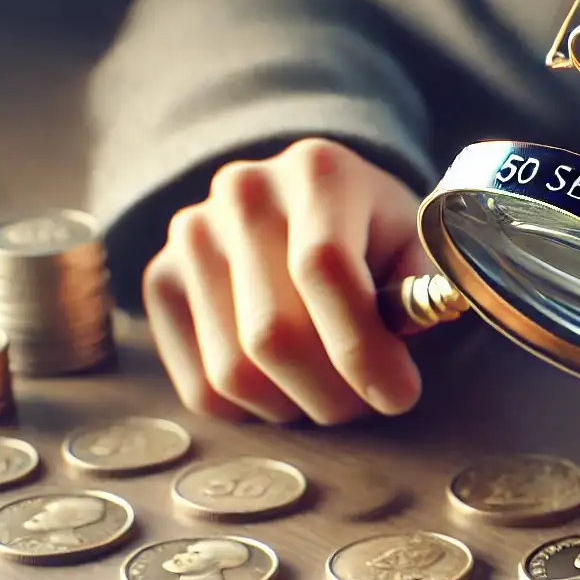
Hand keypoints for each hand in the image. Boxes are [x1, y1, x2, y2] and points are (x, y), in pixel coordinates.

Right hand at [142, 138, 430, 423]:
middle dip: (334, 393)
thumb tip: (397, 360)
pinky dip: (254, 409)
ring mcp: (192, 236)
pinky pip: (201, 388)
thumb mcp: (416, 244)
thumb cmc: (373, 233)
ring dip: (295, 406)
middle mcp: (242, 193)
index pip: (324, 268)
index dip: (363, 348)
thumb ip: (419, 293)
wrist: (306, 203)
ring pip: (234, 372)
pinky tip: (287, 383)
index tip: (399, 395)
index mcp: (318, 170)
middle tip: (369, 402)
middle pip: (274, 334)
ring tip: (331, 390)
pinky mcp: (160, 281)